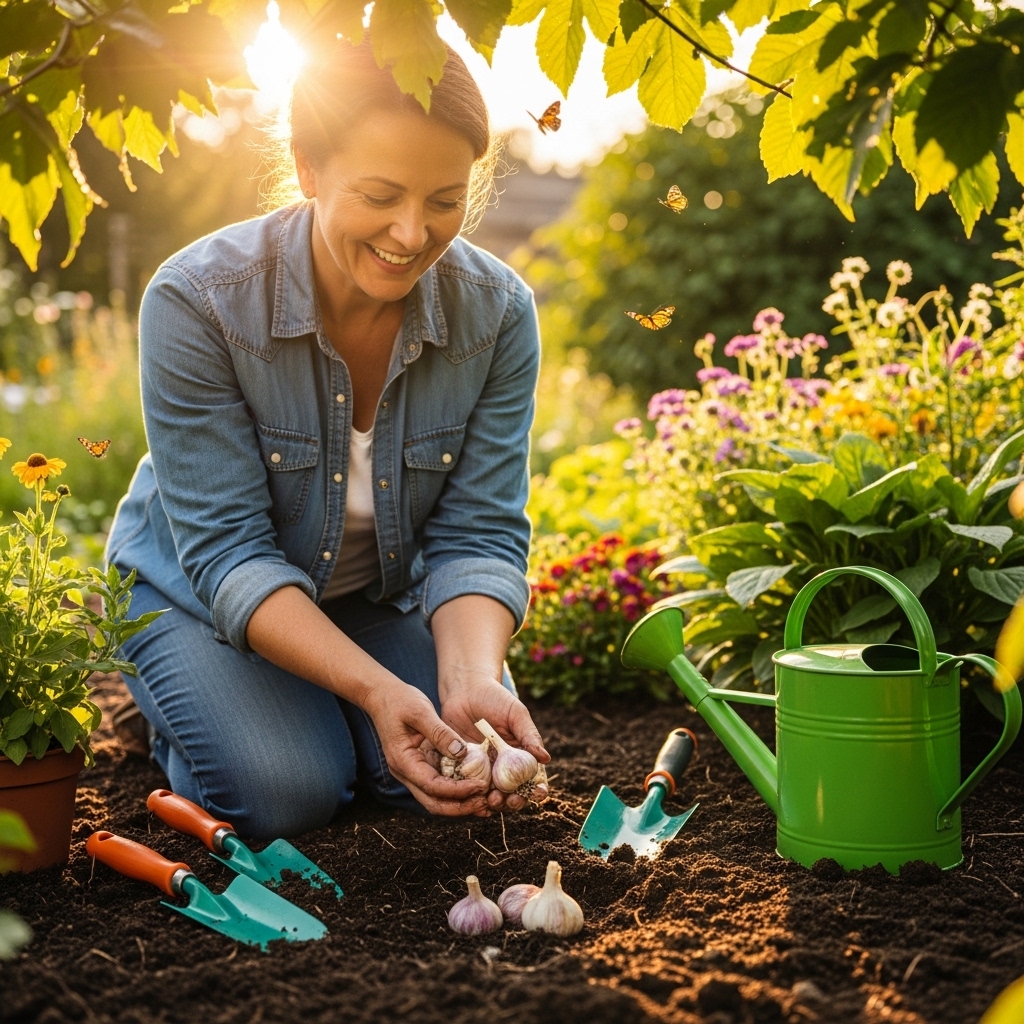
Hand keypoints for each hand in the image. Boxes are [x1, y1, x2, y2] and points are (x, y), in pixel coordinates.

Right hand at [365, 681, 489, 816]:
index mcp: (403, 761)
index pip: (432, 786)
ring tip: (483, 798)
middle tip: (485, 802)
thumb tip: (461, 753)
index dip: (457, 791)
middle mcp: (406, 772)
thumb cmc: (399, 700)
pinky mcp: (420, 765)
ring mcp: (412, 771)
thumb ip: (440, 732)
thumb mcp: (421, 711)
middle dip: (460, 806)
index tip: (480, 786)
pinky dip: (455, 789)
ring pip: (436, 798)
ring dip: (459, 802)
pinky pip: (438, 784)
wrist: (382, 696)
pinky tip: (474, 784)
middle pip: (433, 802)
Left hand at [439, 671, 549, 813]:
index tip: (538, 793)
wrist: (464, 690)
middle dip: (515, 802)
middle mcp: (503, 767)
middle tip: (511, 800)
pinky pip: (468, 787)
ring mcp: (483, 770)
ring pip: (491, 795)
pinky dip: (471, 797)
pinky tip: (474, 799)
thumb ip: (529, 735)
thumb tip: (545, 758)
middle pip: (513, 793)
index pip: (533, 779)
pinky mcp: (463, 769)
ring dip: (495, 803)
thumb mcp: (515, 714)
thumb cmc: (495, 698)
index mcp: (521, 756)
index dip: (538, 790)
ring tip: (493, 799)